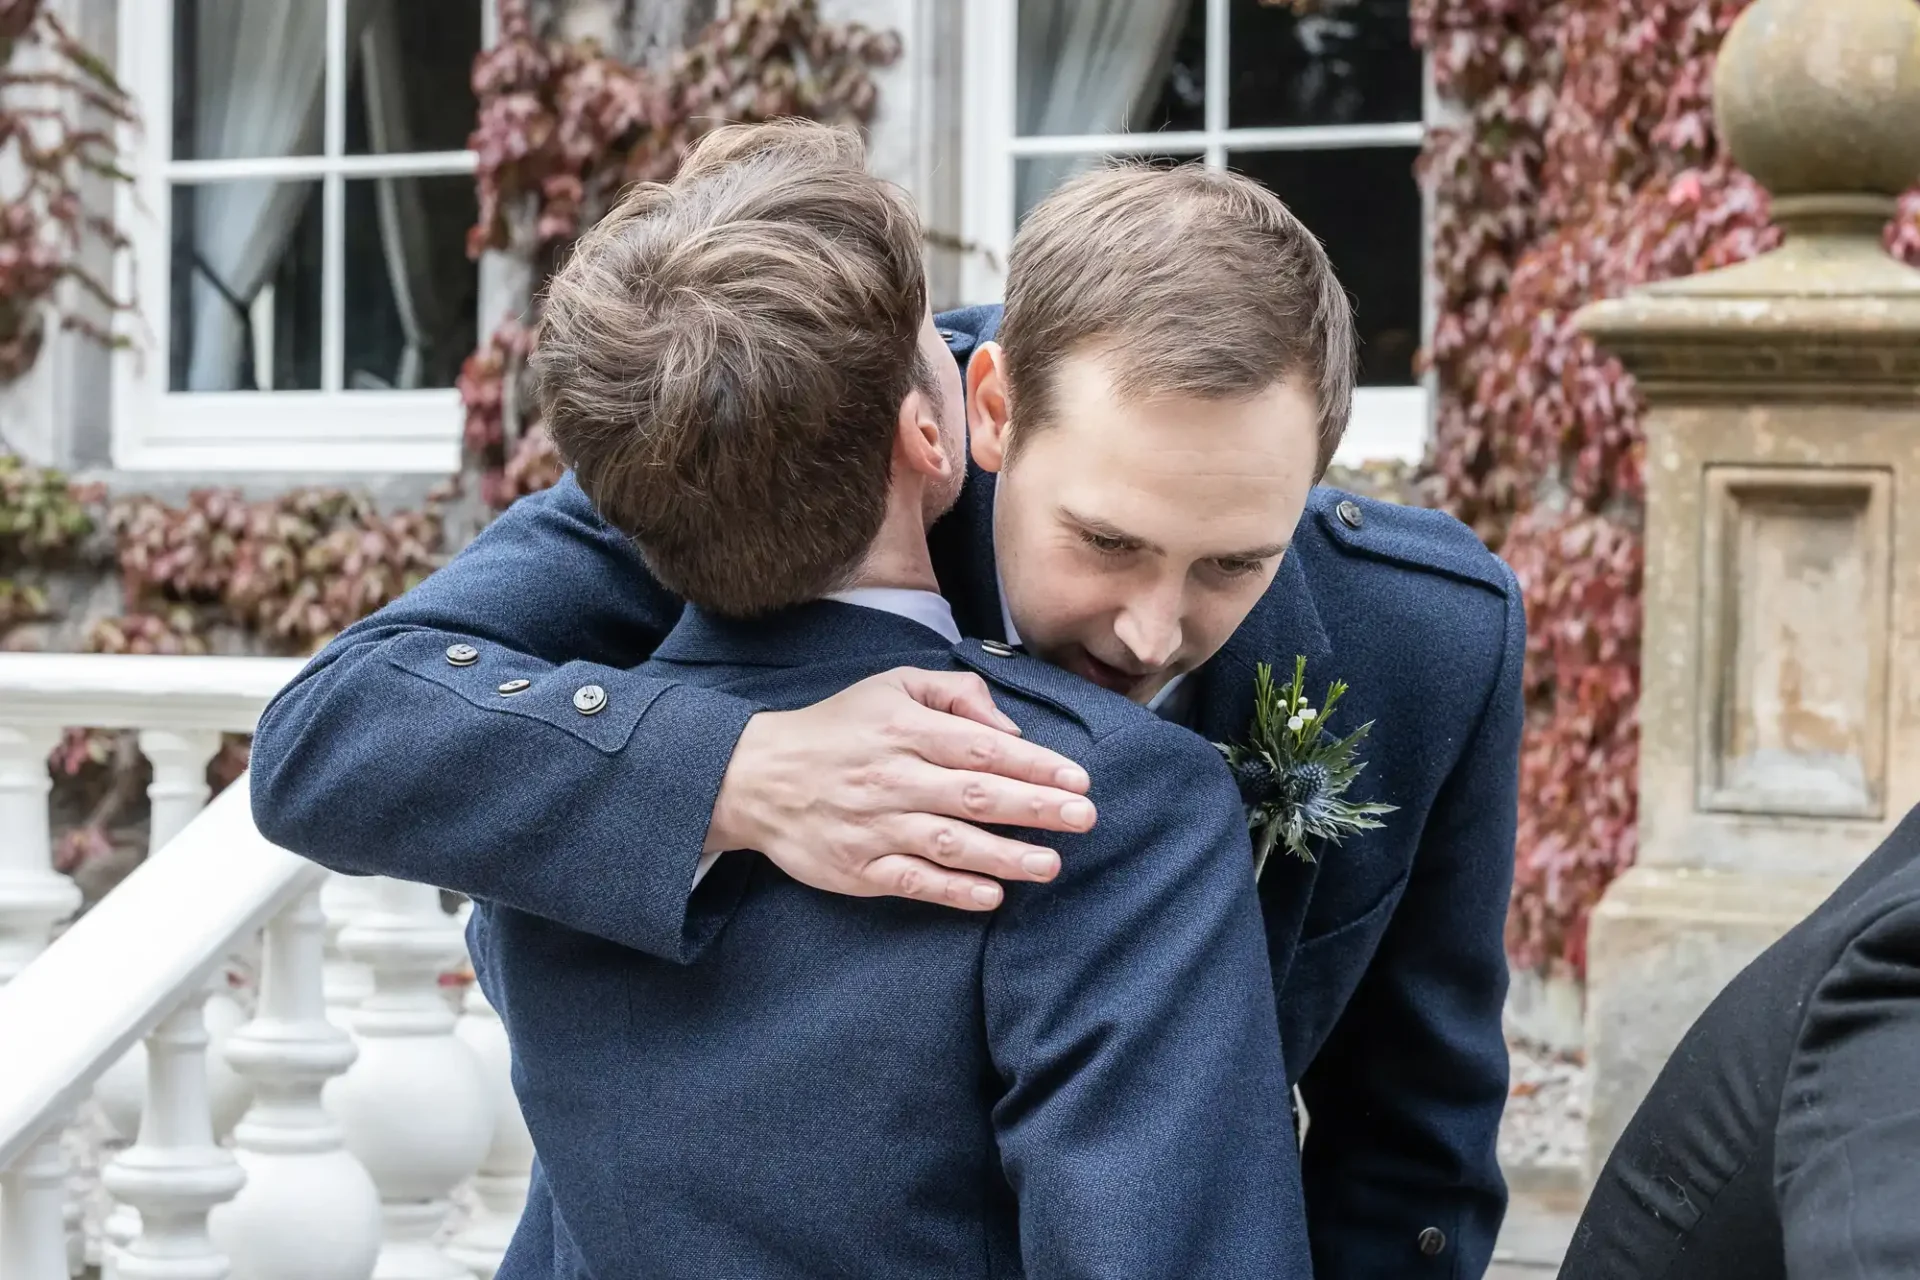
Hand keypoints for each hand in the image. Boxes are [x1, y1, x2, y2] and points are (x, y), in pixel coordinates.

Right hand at [705, 667, 1096, 909]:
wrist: (757, 777)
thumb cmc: (837, 728)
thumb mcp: (891, 686)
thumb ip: (955, 694)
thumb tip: (1009, 727)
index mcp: (903, 729)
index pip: (981, 747)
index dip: (1033, 764)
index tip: (1077, 778)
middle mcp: (892, 778)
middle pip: (975, 794)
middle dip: (1035, 807)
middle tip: (1084, 817)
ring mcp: (875, 827)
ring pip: (950, 843)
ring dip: (1005, 855)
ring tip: (1051, 863)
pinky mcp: (859, 868)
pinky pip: (914, 882)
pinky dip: (954, 891)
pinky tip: (992, 896)